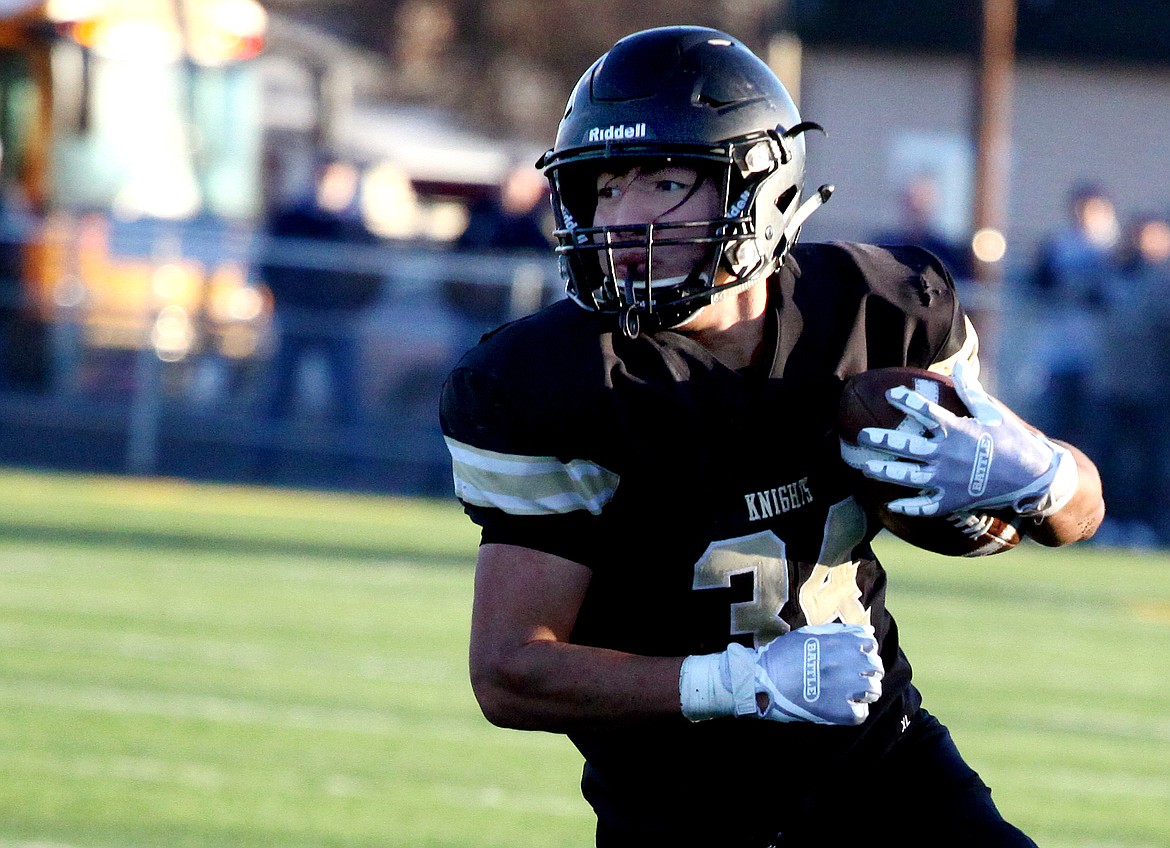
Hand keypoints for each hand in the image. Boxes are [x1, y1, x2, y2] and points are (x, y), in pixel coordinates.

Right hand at [679, 623, 883, 724]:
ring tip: (848, 693)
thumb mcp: (808, 634)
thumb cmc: (783, 654)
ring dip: (864, 692)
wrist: (762, 680)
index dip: (864, 651)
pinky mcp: (840, 711)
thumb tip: (867, 631)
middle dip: (867, 671)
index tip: (854, 657)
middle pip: (876, 667)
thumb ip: (839, 632)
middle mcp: (848, 664)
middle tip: (852, 677)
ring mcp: (845, 688)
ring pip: (873, 691)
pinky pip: (860, 713)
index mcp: (840, 643)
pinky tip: (840, 707)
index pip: (870, 644)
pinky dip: (853, 711)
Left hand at [842, 360, 1077, 517]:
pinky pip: (925, 506)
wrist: (1033, 476)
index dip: (905, 401)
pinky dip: (908, 506)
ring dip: (885, 472)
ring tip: (865, 468)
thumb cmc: (1012, 439)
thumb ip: (970, 390)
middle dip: (880, 440)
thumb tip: (958, 364)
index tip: (889, 394)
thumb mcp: (993, 412)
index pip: (924, 411)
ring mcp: (947, 480)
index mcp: (956, 430)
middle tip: (860, 436)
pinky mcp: (953, 500)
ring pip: (908, 476)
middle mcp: (946, 455)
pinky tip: (891, 505)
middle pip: (906, 446)